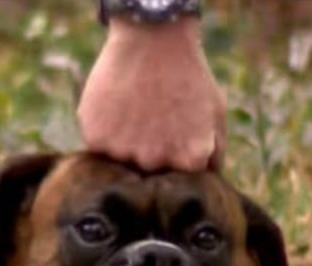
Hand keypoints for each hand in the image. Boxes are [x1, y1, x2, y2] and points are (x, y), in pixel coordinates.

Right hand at [78, 17, 225, 172]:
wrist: (152, 36)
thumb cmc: (188, 75)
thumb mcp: (215, 114)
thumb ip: (215, 155)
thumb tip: (207, 183)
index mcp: (189, 162)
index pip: (179, 181)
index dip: (174, 157)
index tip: (173, 135)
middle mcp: (155, 163)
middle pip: (148, 173)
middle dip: (150, 152)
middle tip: (152, 119)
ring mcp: (123, 152)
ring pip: (121, 161)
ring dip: (125, 143)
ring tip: (134, 110)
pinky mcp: (96, 139)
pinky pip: (98, 146)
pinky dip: (104, 131)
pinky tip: (116, 106)